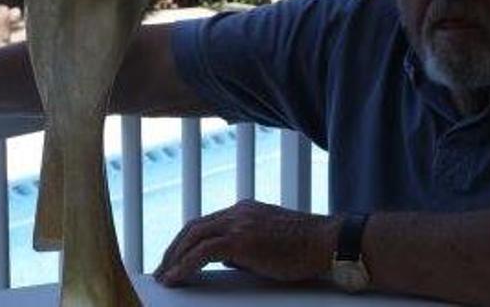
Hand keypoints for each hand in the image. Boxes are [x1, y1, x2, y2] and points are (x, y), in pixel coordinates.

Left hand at [154, 200, 341, 285]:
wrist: (327, 241)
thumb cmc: (305, 247)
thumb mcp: (270, 242)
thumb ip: (245, 247)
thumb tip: (223, 261)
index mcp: (244, 210)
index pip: (207, 223)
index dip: (187, 240)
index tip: (175, 256)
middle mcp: (238, 212)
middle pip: (193, 228)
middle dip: (174, 249)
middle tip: (163, 270)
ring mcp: (238, 223)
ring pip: (193, 237)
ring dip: (174, 258)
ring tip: (165, 278)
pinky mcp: (241, 240)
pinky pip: (202, 253)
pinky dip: (184, 265)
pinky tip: (176, 278)